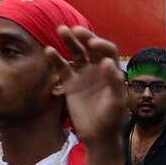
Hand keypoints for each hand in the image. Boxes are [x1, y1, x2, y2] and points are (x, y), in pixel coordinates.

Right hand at [44, 26, 126, 149]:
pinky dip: (55, 59)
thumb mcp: (117, 101)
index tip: (93, 44)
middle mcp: (97, 68)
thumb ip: (114, 81)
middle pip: (90, 47)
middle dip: (84, 37)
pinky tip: (48, 50)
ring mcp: (82, 74)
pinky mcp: (70, 83)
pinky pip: (62, 67)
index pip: (107, 50)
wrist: (97, 135)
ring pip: (75, 53)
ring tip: (61, 29)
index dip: (101, 44)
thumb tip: (106, 62)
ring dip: (69, 41)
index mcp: (111, 70)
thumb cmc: (111, 118)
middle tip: (75, 30)